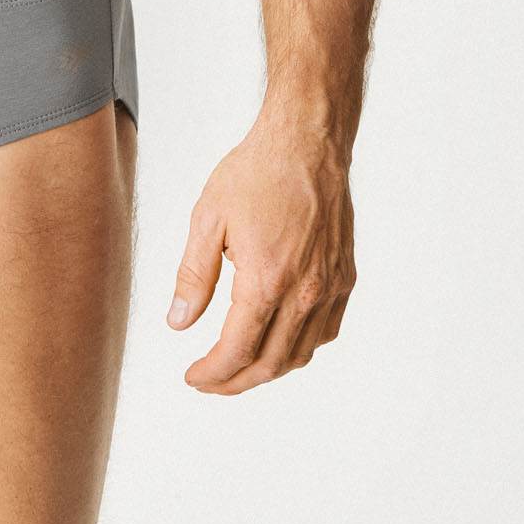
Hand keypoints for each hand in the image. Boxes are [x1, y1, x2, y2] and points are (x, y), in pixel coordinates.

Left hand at [166, 109, 356, 393]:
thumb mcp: (208, 218)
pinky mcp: (344, 277)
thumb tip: (178, 323)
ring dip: (267, 369)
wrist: (308, 143)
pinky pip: (324, 331)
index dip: (212, 373)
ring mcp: (330, 287)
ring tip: (238, 366)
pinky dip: (299, 348)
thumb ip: (193, 276)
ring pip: (300, 354)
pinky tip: (278, 340)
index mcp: (266, 280)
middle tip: (209, 381)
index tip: (192, 377)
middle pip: (269, 363)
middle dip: (234, 381)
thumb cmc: (255, 173)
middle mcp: (304, 292)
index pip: (237, 351)